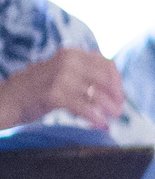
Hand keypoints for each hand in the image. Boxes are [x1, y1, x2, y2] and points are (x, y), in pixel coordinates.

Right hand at [0, 48, 124, 128]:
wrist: (7, 98)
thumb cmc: (38, 88)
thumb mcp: (63, 73)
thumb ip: (84, 75)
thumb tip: (116, 88)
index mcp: (72, 54)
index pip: (106, 64)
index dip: (117, 81)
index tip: (119, 96)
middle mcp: (67, 62)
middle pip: (105, 78)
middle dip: (115, 96)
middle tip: (118, 110)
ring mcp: (60, 77)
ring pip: (96, 93)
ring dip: (108, 107)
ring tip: (112, 118)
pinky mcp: (53, 94)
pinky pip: (83, 106)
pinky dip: (95, 116)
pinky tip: (100, 124)